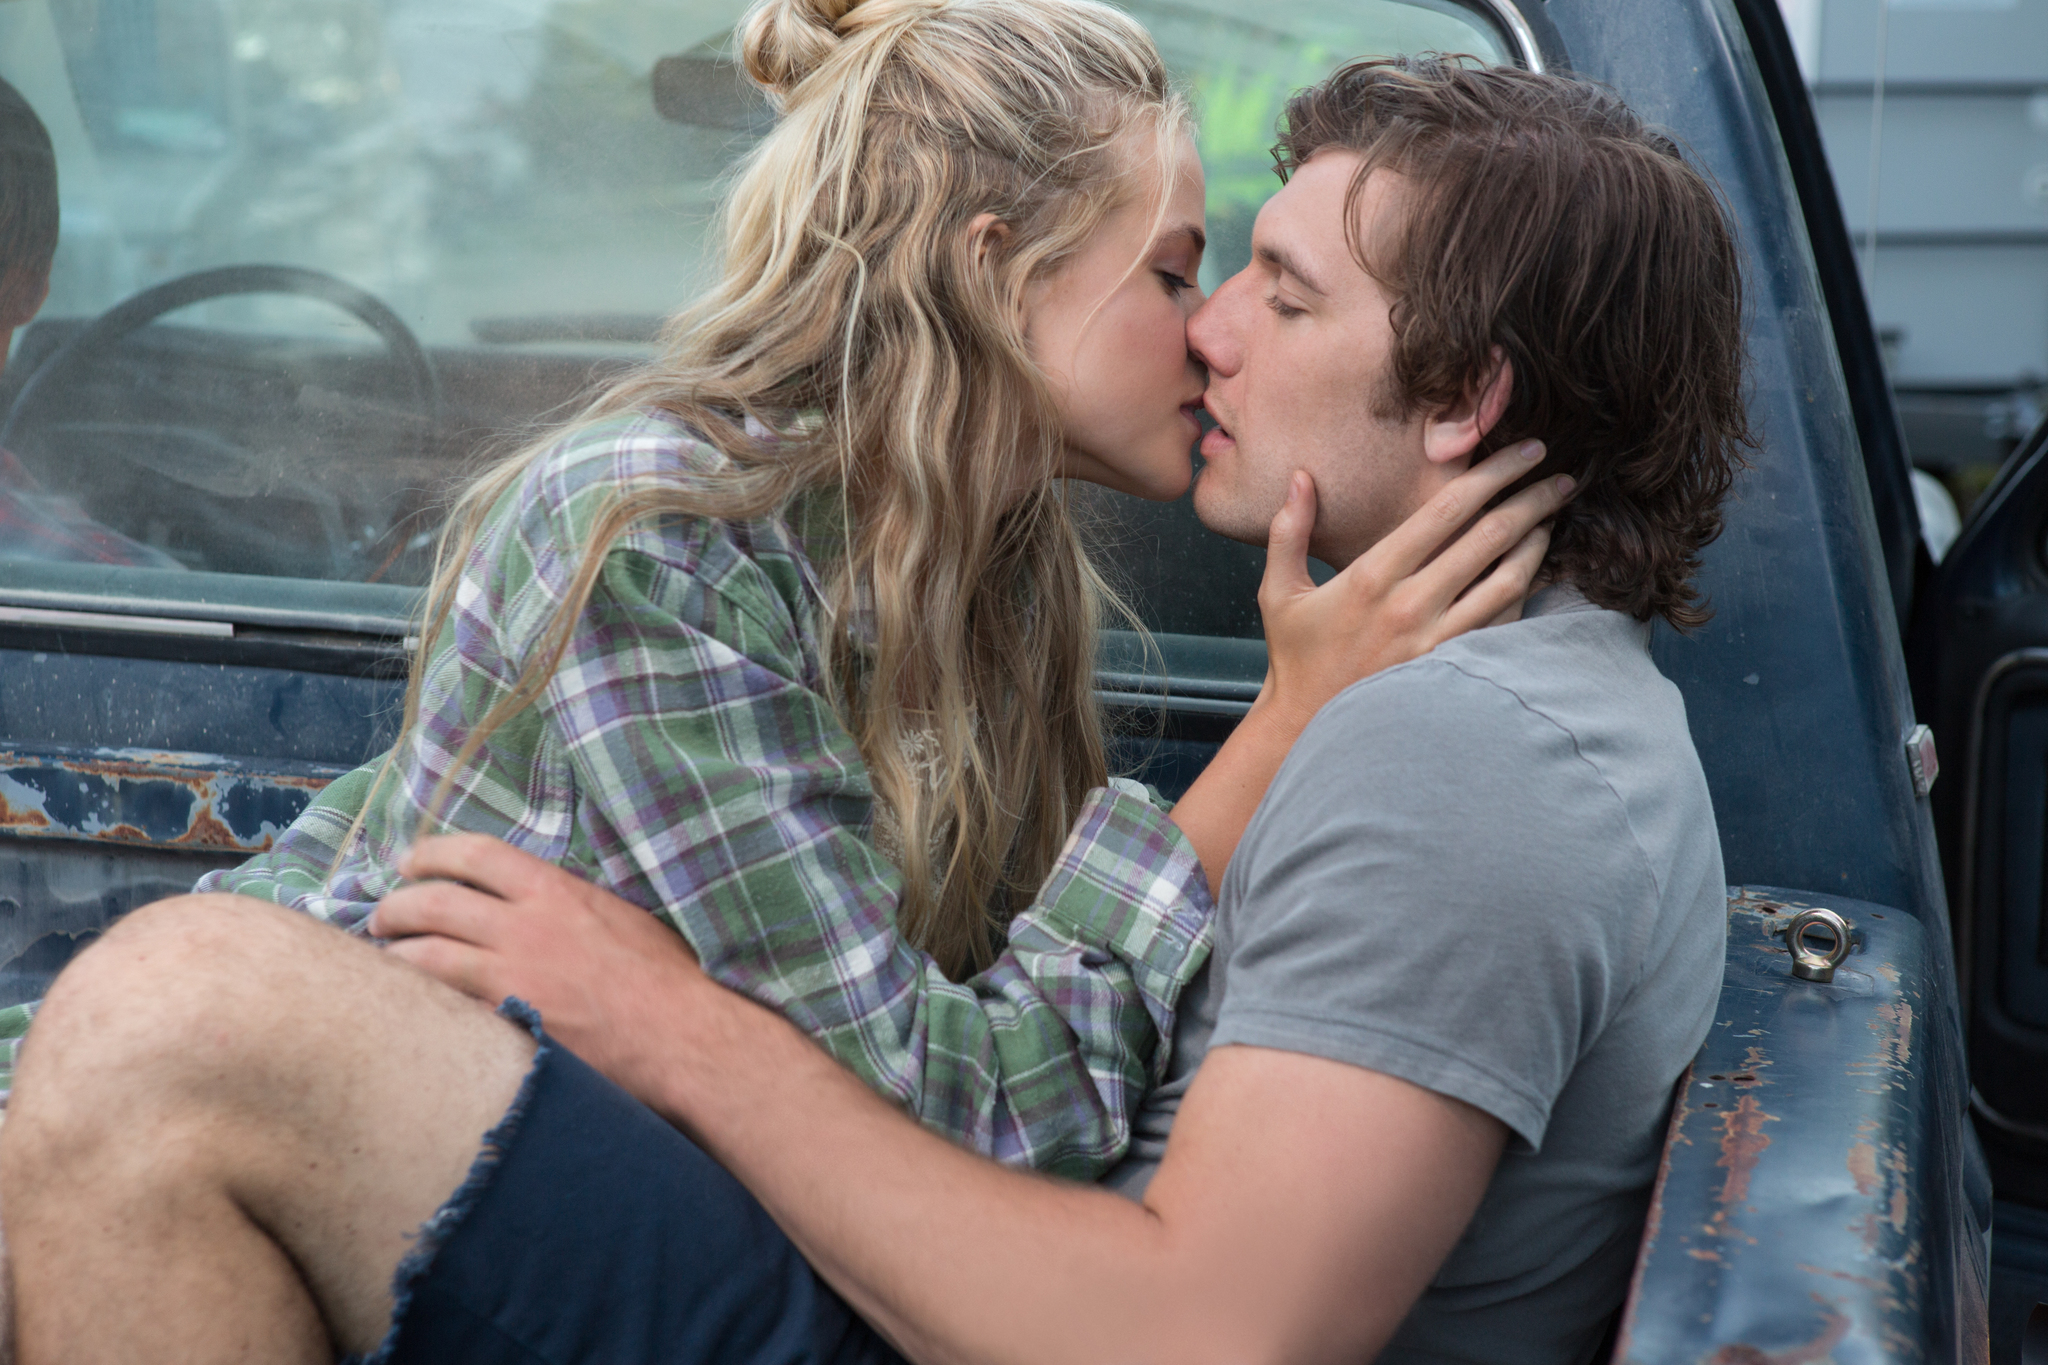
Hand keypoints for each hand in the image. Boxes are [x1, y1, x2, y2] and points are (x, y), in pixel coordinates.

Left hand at [370, 835, 706, 1100]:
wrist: (679, 1034)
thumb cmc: (665, 976)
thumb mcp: (619, 914)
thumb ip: (568, 903)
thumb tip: (533, 901)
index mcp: (554, 890)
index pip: (475, 854)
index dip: (432, 853)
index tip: (411, 862)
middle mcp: (523, 926)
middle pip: (433, 901)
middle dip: (396, 905)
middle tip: (383, 916)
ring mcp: (510, 977)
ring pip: (423, 957)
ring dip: (393, 956)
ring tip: (384, 961)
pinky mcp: (506, 1024)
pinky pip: (442, 1007)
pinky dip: (417, 1003)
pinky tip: (408, 1007)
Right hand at [1256, 440, 1570, 732]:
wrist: (1307, 729)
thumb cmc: (1297, 657)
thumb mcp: (1279, 591)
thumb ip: (1290, 530)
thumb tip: (1300, 477)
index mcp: (1372, 576)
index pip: (1447, 510)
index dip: (1494, 473)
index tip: (1526, 451)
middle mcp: (1411, 605)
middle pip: (1490, 536)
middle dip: (1534, 498)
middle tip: (1563, 478)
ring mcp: (1437, 641)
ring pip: (1509, 579)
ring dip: (1538, 542)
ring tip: (1553, 518)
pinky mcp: (1453, 669)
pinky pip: (1505, 621)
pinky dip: (1527, 590)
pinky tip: (1537, 570)